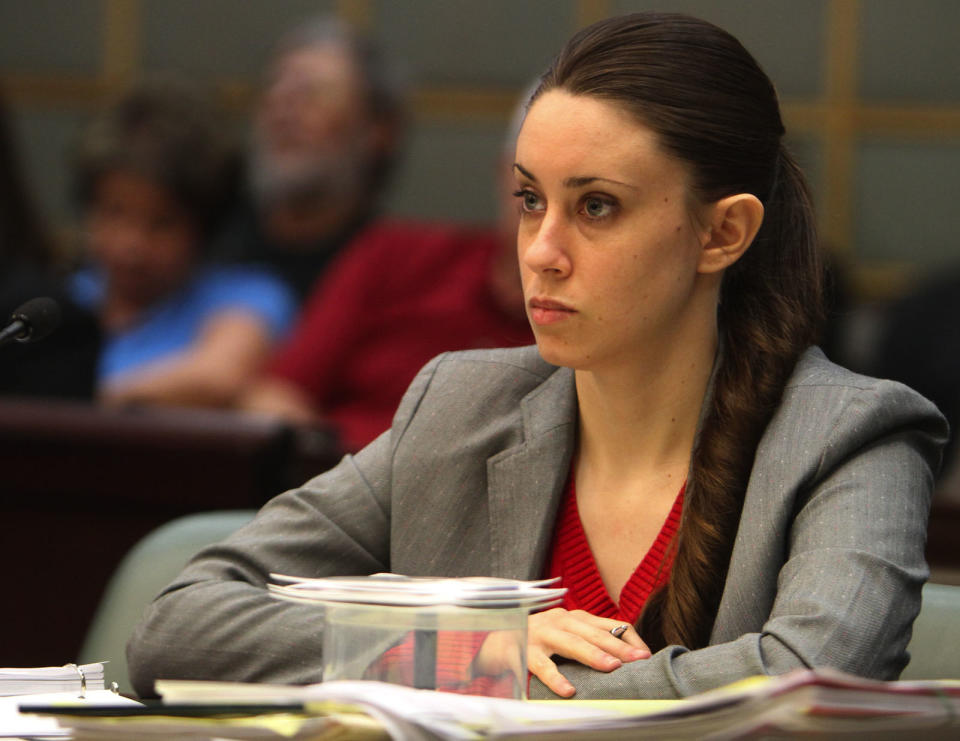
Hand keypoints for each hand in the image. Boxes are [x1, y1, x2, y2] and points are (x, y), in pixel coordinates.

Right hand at [527, 608, 649, 696]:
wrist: (496, 638)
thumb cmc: (538, 641)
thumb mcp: (566, 636)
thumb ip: (589, 642)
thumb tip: (624, 660)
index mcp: (575, 617)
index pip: (609, 625)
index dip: (629, 639)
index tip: (645, 656)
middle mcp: (560, 620)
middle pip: (594, 632)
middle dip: (619, 647)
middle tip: (639, 661)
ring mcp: (542, 633)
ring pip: (572, 643)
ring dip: (594, 655)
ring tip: (613, 668)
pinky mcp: (525, 650)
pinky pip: (543, 665)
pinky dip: (556, 678)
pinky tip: (568, 691)